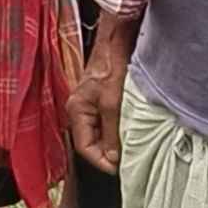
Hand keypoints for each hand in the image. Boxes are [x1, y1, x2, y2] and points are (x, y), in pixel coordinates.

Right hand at [72, 17, 135, 172]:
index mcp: (76, 111)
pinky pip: (107, 120)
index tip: (118, 169)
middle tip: (127, 159)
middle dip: (108, 152)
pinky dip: (118, 127)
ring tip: (131, 146)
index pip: (84, 147)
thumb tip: (112, 157)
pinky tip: (131, 129)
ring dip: (114, 140)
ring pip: (101, 131)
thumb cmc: (110, 65)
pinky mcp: (102, 97)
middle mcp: (80, 109)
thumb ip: (112, 132)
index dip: (101, 161)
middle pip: (92, 140)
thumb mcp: (112, 103)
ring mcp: (90, 103)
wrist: (116, 39)